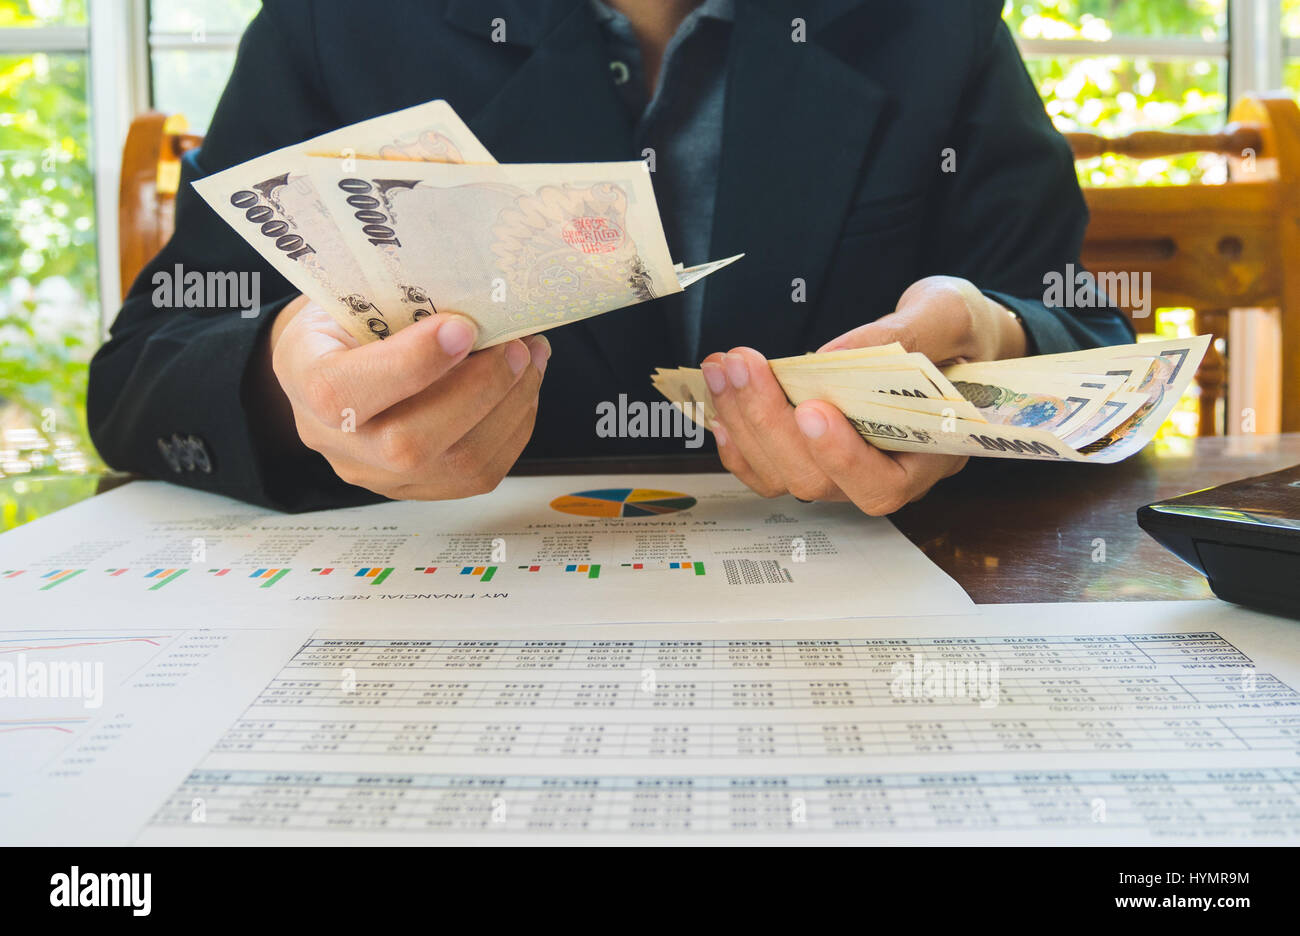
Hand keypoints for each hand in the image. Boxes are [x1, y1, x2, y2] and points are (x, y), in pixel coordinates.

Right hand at [261, 296, 548, 499]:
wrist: (336, 361)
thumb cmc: (347, 318)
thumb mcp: (350, 292)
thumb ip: (399, 300)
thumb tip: (479, 299)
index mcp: (304, 381)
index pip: (345, 393)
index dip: (412, 364)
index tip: (463, 327)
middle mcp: (338, 443)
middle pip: (409, 444)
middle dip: (480, 389)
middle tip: (516, 346)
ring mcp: (381, 476)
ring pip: (458, 463)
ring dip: (511, 405)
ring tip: (529, 358)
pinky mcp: (426, 488)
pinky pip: (483, 472)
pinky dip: (515, 424)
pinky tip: (523, 386)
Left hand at [701, 275, 1025, 514]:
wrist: (953, 341)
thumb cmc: (962, 336)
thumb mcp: (952, 316)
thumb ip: (907, 333)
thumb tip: (832, 356)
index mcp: (930, 453)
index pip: (883, 483)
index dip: (843, 458)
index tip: (812, 410)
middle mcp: (883, 472)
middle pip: (816, 479)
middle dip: (770, 422)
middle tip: (742, 365)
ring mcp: (842, 468)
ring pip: (782, 474)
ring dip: (744, 423)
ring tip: (724, 368)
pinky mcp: (811, 453)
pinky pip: (766, 469)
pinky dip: (737, 442)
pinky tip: (721, 404)